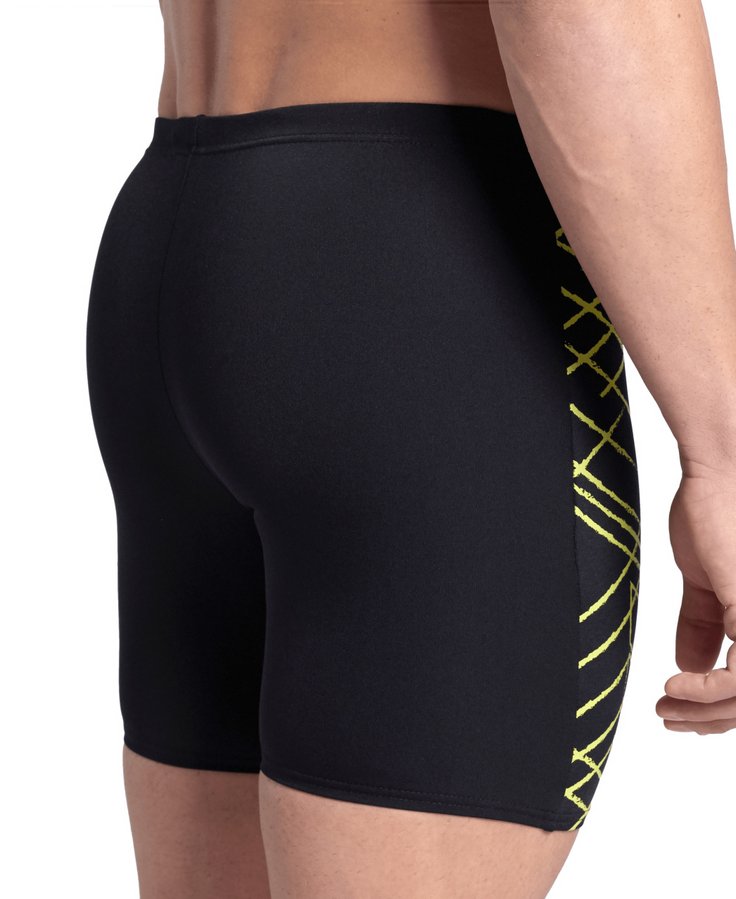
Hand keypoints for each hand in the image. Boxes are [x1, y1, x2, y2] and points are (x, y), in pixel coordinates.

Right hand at [655, 469, 735, 733]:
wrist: (722, 471)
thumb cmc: (715, 510)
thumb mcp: (706, 581)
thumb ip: (703, 624)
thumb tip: (688, 664)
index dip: (719, 707)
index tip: (678, 709)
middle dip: (711, 719)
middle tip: (669, 719)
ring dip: (705, 712)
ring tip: (666, 708)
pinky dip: (707, 691)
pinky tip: (675, 687)